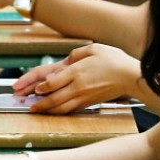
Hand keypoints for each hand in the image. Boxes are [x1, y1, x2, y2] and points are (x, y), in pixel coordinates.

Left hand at [14, 44, 140, 113]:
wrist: (130, 76)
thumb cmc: (114, 60)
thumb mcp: (94, 48)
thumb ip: (77, 53)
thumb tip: (66, 59)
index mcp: (77, 71)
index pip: (53, 83)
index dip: (41, 88)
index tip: (35, 89)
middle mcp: (78, 86)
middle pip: (54, 99)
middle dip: (39, 104)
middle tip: (29, 106)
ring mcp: (83, 96)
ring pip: (61, 107)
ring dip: (47, 110)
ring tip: (37, 111)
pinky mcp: (89, 102)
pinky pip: (71, 109)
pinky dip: (60, 111)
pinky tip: (54, 111)